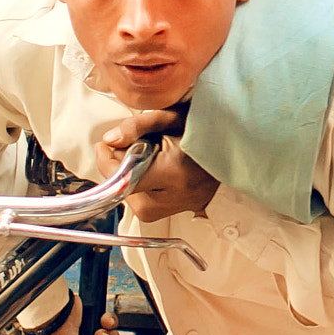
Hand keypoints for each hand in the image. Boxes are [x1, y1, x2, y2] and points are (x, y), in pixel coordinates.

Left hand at [96, 109, 217, 221]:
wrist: (227, 160)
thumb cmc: (202, 135)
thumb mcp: (172, 119)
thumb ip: (138, 126)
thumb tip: (109, 139)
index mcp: (172, 173)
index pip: (123, 176)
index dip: (107, 158)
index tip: (106, 144)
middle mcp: (168, 198)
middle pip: (120, 186)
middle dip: (118, 165)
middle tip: (135, 147)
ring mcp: (165, 210)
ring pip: (125, 194)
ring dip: (127, 174)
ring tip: (149, 159)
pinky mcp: (161, 215)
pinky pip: (135, 200)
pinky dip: (136, 184)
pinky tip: (152, 172)